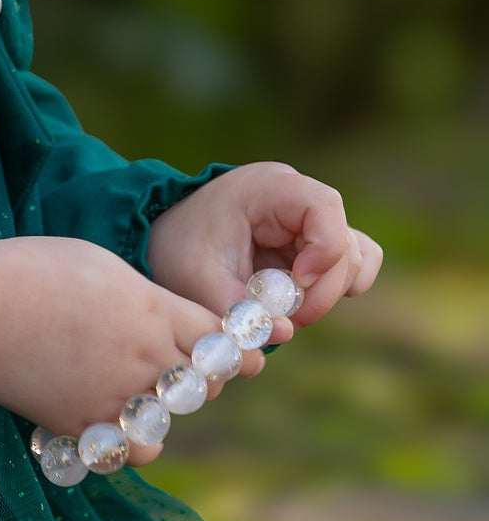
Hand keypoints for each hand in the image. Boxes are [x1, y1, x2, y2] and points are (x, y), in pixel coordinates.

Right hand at [0, 232, 244, 465]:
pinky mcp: (84, 424)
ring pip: (169, 422)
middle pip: (203, 383)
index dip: (221, 344)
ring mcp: (117, 394)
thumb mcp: (100, 263)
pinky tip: (112, 424)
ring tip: (134, 398)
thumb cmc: (31, 269)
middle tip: (172, 370)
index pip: (219, 338)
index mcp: (155, 309)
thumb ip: (140, 295)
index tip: (213, 347)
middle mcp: (146, 355)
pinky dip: (129, 444)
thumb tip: (156, 311)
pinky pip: (132, 452)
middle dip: (195, 378)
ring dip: (160, 412)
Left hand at [146, 162, 383, 341]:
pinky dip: (333, 289)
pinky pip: (350, 265)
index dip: (323, 249)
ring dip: (327, 294)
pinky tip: (301, 304)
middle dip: (321, 290)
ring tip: (286, 312)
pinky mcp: (314, 245)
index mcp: (269, 188)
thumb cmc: (179, 250)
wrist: (167, 243)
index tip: (295, 284)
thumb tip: (285, 333)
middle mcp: (297, 199)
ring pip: (353, 258)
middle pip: (344, 243)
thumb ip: (237, 307)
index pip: (325, 206)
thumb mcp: (196, 278)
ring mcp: (310, 222)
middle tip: (287, 318)